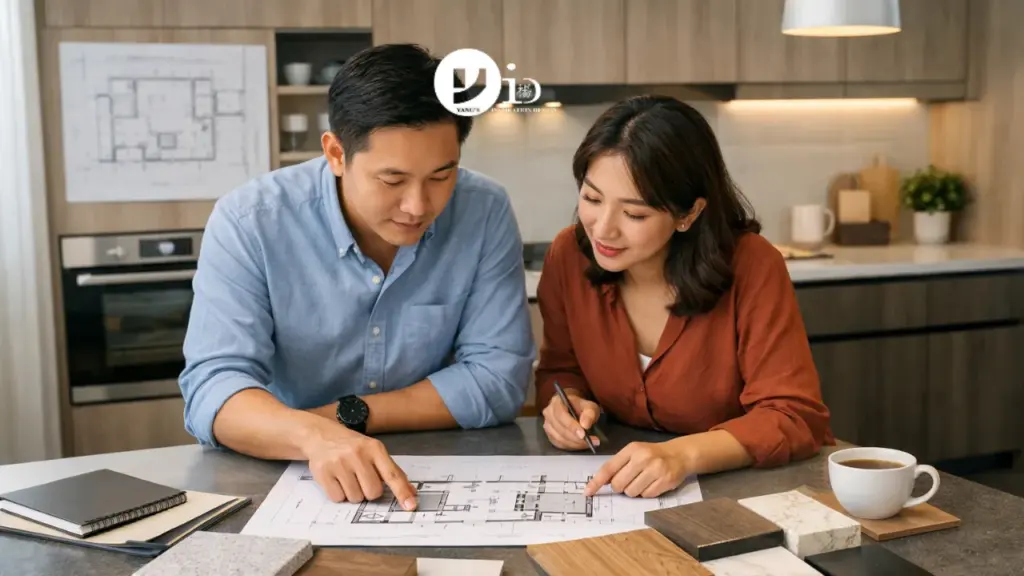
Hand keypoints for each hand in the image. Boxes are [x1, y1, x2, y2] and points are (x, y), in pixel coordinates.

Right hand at [302, 422, 417, 509]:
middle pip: (373, 492)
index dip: (402, 491)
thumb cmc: (351, 446)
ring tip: (348, 477)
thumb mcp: (373, 451)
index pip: (392, 474)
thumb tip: (411, 493)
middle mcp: (357, 454)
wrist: (320, 435)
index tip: (410, 505)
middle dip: (369, 491)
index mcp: (374, 448)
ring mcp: (339, 463)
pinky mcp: (323, 472)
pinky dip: (339, 493)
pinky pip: (338, 498)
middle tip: (361, 478)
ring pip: (355, 498)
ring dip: (353, 493)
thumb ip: (392, 471)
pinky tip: (336, 479)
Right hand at [541, 389, 600, 450]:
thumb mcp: (590, 406)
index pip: (561, 415)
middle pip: (560, 429)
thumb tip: (585, 425)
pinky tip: (580, 444)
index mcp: (556, 402)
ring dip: (574, 443)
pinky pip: (559, 444)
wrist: (574, 410)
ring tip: (588, 443)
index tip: (583, 434)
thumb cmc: (581, 407)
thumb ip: (589, 413)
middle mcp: (549, 413)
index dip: (571, 426)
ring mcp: (547, 425)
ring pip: (559, 439)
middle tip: (590, 441)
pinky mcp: (550, 436)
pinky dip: (571, 446)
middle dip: (575, 437)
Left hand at [584, 440, 691, 497]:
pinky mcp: (665, 481)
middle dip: (619, 487)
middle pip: (618, 484)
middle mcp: (643, 458)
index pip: (609, 468)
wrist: (679, 454)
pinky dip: (646, 493)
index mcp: (632, 449)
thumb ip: (618, 464)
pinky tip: (652, 483)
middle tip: (628, 481)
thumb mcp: (634, 452)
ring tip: (642, 481)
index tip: (588, 492)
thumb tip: (601, 482)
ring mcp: (655, 470)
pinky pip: (646, 496)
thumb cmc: (652, 454)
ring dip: (633, 491)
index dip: (596, 482)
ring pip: (631, 492)